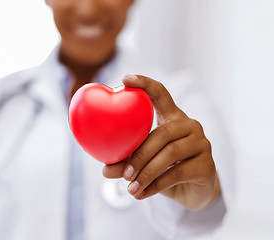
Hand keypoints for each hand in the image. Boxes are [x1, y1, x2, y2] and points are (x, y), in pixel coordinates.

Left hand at [103, 75, 219, 209]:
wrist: (193, 192)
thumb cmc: (165, 170)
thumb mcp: (144, 163)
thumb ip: (126, 162)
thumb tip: (105, 170)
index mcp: (172, 117)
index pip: (161, 94)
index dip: (144, 84)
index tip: (124, 78)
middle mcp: (190, 125)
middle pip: (162, 133)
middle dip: (139, 154)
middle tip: (122, 173)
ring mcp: (202, 144)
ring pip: (170, 154)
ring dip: (146, 172)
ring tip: (130, 187)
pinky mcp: (208, 165)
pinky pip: (177, 173)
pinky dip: (155, 185)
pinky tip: (141, 194)